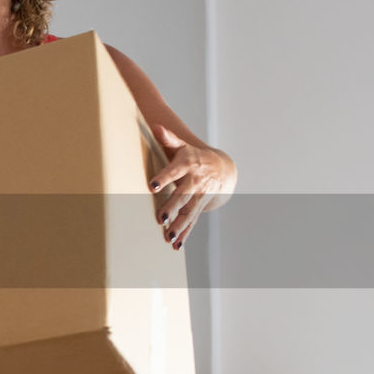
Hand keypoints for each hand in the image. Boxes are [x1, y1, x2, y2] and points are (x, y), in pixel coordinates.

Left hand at [148, 124, 234, 249]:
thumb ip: (168, 138)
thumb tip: (156, 127)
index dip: (164, 177)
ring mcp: (199, 197)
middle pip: (183, 195)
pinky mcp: (200, 208)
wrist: (221, 169)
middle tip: (160, 218)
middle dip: (173, 207)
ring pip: (189, 212)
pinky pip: (193, 222)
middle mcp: (196, 182)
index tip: (152, 185)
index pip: (175, 170)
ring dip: (180, 226)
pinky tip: (176, 246)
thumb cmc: (193, 156)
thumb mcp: (181, 145)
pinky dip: (185, 234)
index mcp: (189, 165)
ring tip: (169, 237)